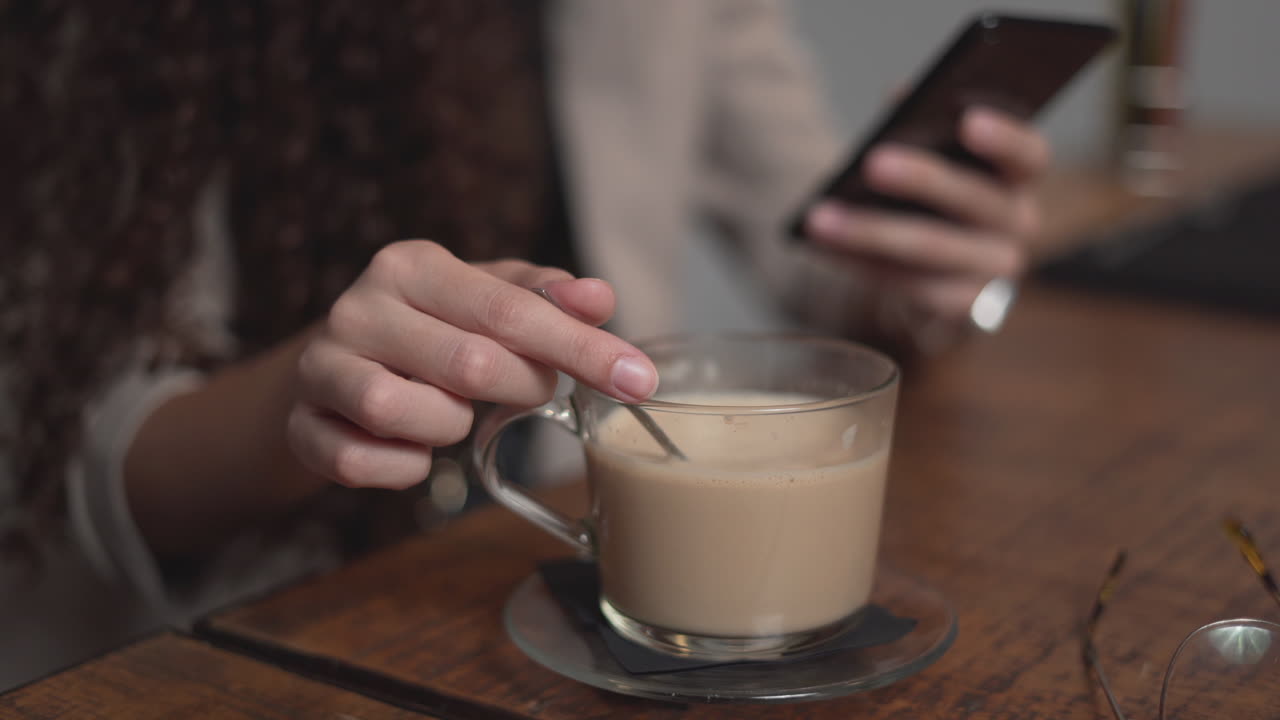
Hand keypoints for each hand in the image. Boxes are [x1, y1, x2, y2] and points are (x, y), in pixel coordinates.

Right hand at [287, 240, 657, 489]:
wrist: (330, 370)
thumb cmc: (430, 330)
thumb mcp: (487, 300)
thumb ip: (544, 298)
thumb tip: (599, 299)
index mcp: (411, 266)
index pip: (512, 310)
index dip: (582, 349)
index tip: (639, 381)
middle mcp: (358, 306)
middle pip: (471, 364)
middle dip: (520, 390)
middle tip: (528, 393)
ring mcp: (321, 366)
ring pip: (408, 414)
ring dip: (450, 428)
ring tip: (451, 414)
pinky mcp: (300, 424)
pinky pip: (364, 463)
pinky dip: (404, 468)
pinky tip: (412, 450)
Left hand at [805, 107, 1048, 326]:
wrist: (927, 273)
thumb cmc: (929, 200)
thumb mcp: (932, 158)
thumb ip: (925, 125)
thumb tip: (900, 95)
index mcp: (1016, 176)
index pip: (1028, 154)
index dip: (1004, 139)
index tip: (969, 120)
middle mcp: (1018, 223)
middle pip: (974, 199)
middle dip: (920, 179)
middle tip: (871, 163)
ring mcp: (994, 270)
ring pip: (932, 248)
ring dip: (870, 231)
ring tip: (820, 218)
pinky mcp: (963, 308)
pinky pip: (912, 287)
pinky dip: (864, 266)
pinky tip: (826, 249)